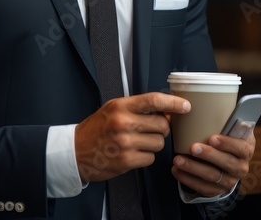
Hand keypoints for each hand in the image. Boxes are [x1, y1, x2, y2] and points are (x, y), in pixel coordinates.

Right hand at [75, 92, 190, 182]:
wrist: (75, 152)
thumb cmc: (97, 129)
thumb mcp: (113, 109)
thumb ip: (138, 108)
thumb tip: (167, 110)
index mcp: (121, 106)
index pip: (154, 100)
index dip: (174, 103)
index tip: (185, 106)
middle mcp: (123, 123)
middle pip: (162, 125)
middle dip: (161, 129)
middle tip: (149, 130)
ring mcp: (124, 143)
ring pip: (159, 143)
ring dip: (153, 144)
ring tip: (137, 142)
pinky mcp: (126, 161)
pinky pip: (150, 158)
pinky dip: (145, 157)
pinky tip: (132, 153)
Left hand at [171, 127, 255, 196]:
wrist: (224, 163)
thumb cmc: (222, 138)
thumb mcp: (226, 129)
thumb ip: (217, 119)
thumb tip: (188, 104)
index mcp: (246, 147)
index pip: (241, 147)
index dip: (228, 143)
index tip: (212, 137)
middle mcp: (242, 166)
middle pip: (227, 163)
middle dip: (209, 155)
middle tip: (193, 147)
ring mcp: (231, 180)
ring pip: (213, 176)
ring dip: (194, 168)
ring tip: (178, 159)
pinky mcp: (218, 190)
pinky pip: (204, 187)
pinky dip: (188, 179)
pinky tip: (176, 170)